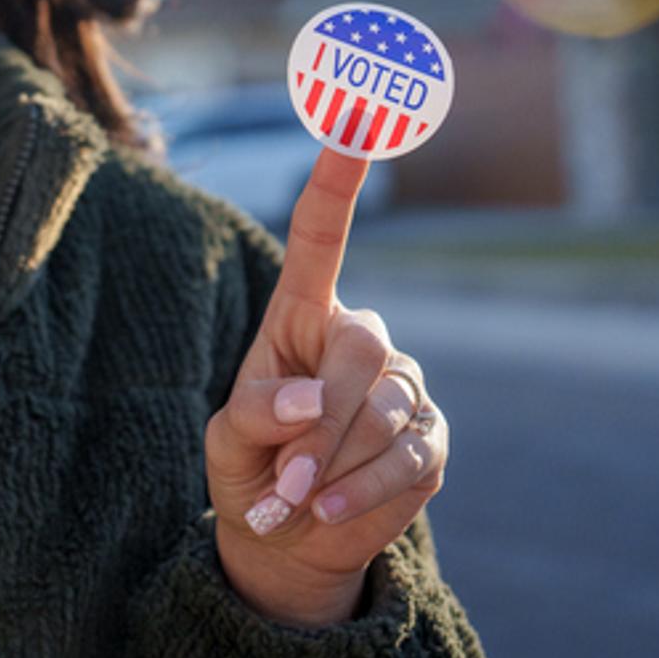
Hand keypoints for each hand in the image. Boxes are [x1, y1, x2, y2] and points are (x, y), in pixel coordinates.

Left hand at [205, 145, 449, 626]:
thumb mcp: (227, 440)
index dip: (337, 178)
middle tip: (288, 483)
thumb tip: (310, 400)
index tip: (353, 119)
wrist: (289, 538)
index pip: (323, 234)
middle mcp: (361, 338)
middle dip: (322, 425)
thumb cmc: (253, 468)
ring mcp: (405, 386)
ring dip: (336, 466)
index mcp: (303, 313)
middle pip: (362, 352)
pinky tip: (333, 511)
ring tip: (302, 499)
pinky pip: (409, 458)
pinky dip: (365, 491)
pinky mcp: (431, 439)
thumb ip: (255, 413)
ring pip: (385, 412)